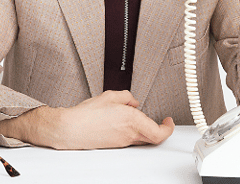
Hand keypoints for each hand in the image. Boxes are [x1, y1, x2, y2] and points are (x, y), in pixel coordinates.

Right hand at [0, 90, 174, 149]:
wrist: (71, 128)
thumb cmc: (87, 115)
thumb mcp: (110, 96)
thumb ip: (127, 97)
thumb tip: (133, 101)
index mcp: (132, 121)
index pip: (159, 132)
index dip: (168, 128)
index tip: (169, 121)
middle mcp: (129, 134)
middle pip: (153, 137)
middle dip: (158, 128)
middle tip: (161, 121)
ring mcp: (122, 142)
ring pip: (142, 138)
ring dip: (144, 128)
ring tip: (137, 116)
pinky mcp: (115, 144)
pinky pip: (130, 138)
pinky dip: (132, 131)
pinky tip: (123, 122)